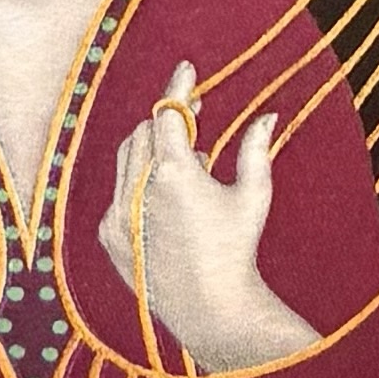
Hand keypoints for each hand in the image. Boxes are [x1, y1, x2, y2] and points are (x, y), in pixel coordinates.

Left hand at [102, 61, 321, 374]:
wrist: (210, 308)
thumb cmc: (237, 250)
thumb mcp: (253, 196)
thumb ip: (256, 149)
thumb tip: (268, 115)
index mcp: (174, 174)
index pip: (168, 114)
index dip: (178, 89)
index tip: (186, 69)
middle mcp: (139, 190)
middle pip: (145, 132)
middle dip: (168, 120)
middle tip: (195, 117)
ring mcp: (119, 213)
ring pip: (127, 159)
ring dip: (152, 149)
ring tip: (188, 160)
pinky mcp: (110, 234)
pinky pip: (119, 192)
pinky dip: (139, 182)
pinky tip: (167, 197)